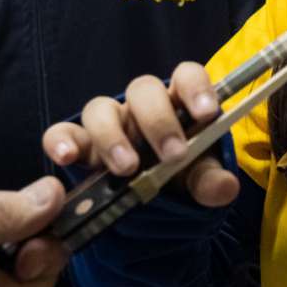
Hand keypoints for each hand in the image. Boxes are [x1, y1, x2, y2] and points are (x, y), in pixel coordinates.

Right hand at [43, 62, 239, 207]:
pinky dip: (60, 141)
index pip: (186, 75)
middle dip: (157, 120)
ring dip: (112, 137)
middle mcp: (141, 107)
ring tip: (127, 169)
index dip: (196, 87)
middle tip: (172, 154)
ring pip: (100, 108)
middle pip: (142, 90)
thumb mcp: (200, 181)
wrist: (153, 210)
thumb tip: (226, 187)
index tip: (207, 113)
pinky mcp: (80, 145)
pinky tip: (66, 158)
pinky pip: (62, 133)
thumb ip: (211, 182)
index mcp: (178, 103)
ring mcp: (108, 123)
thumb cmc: (180, 178)